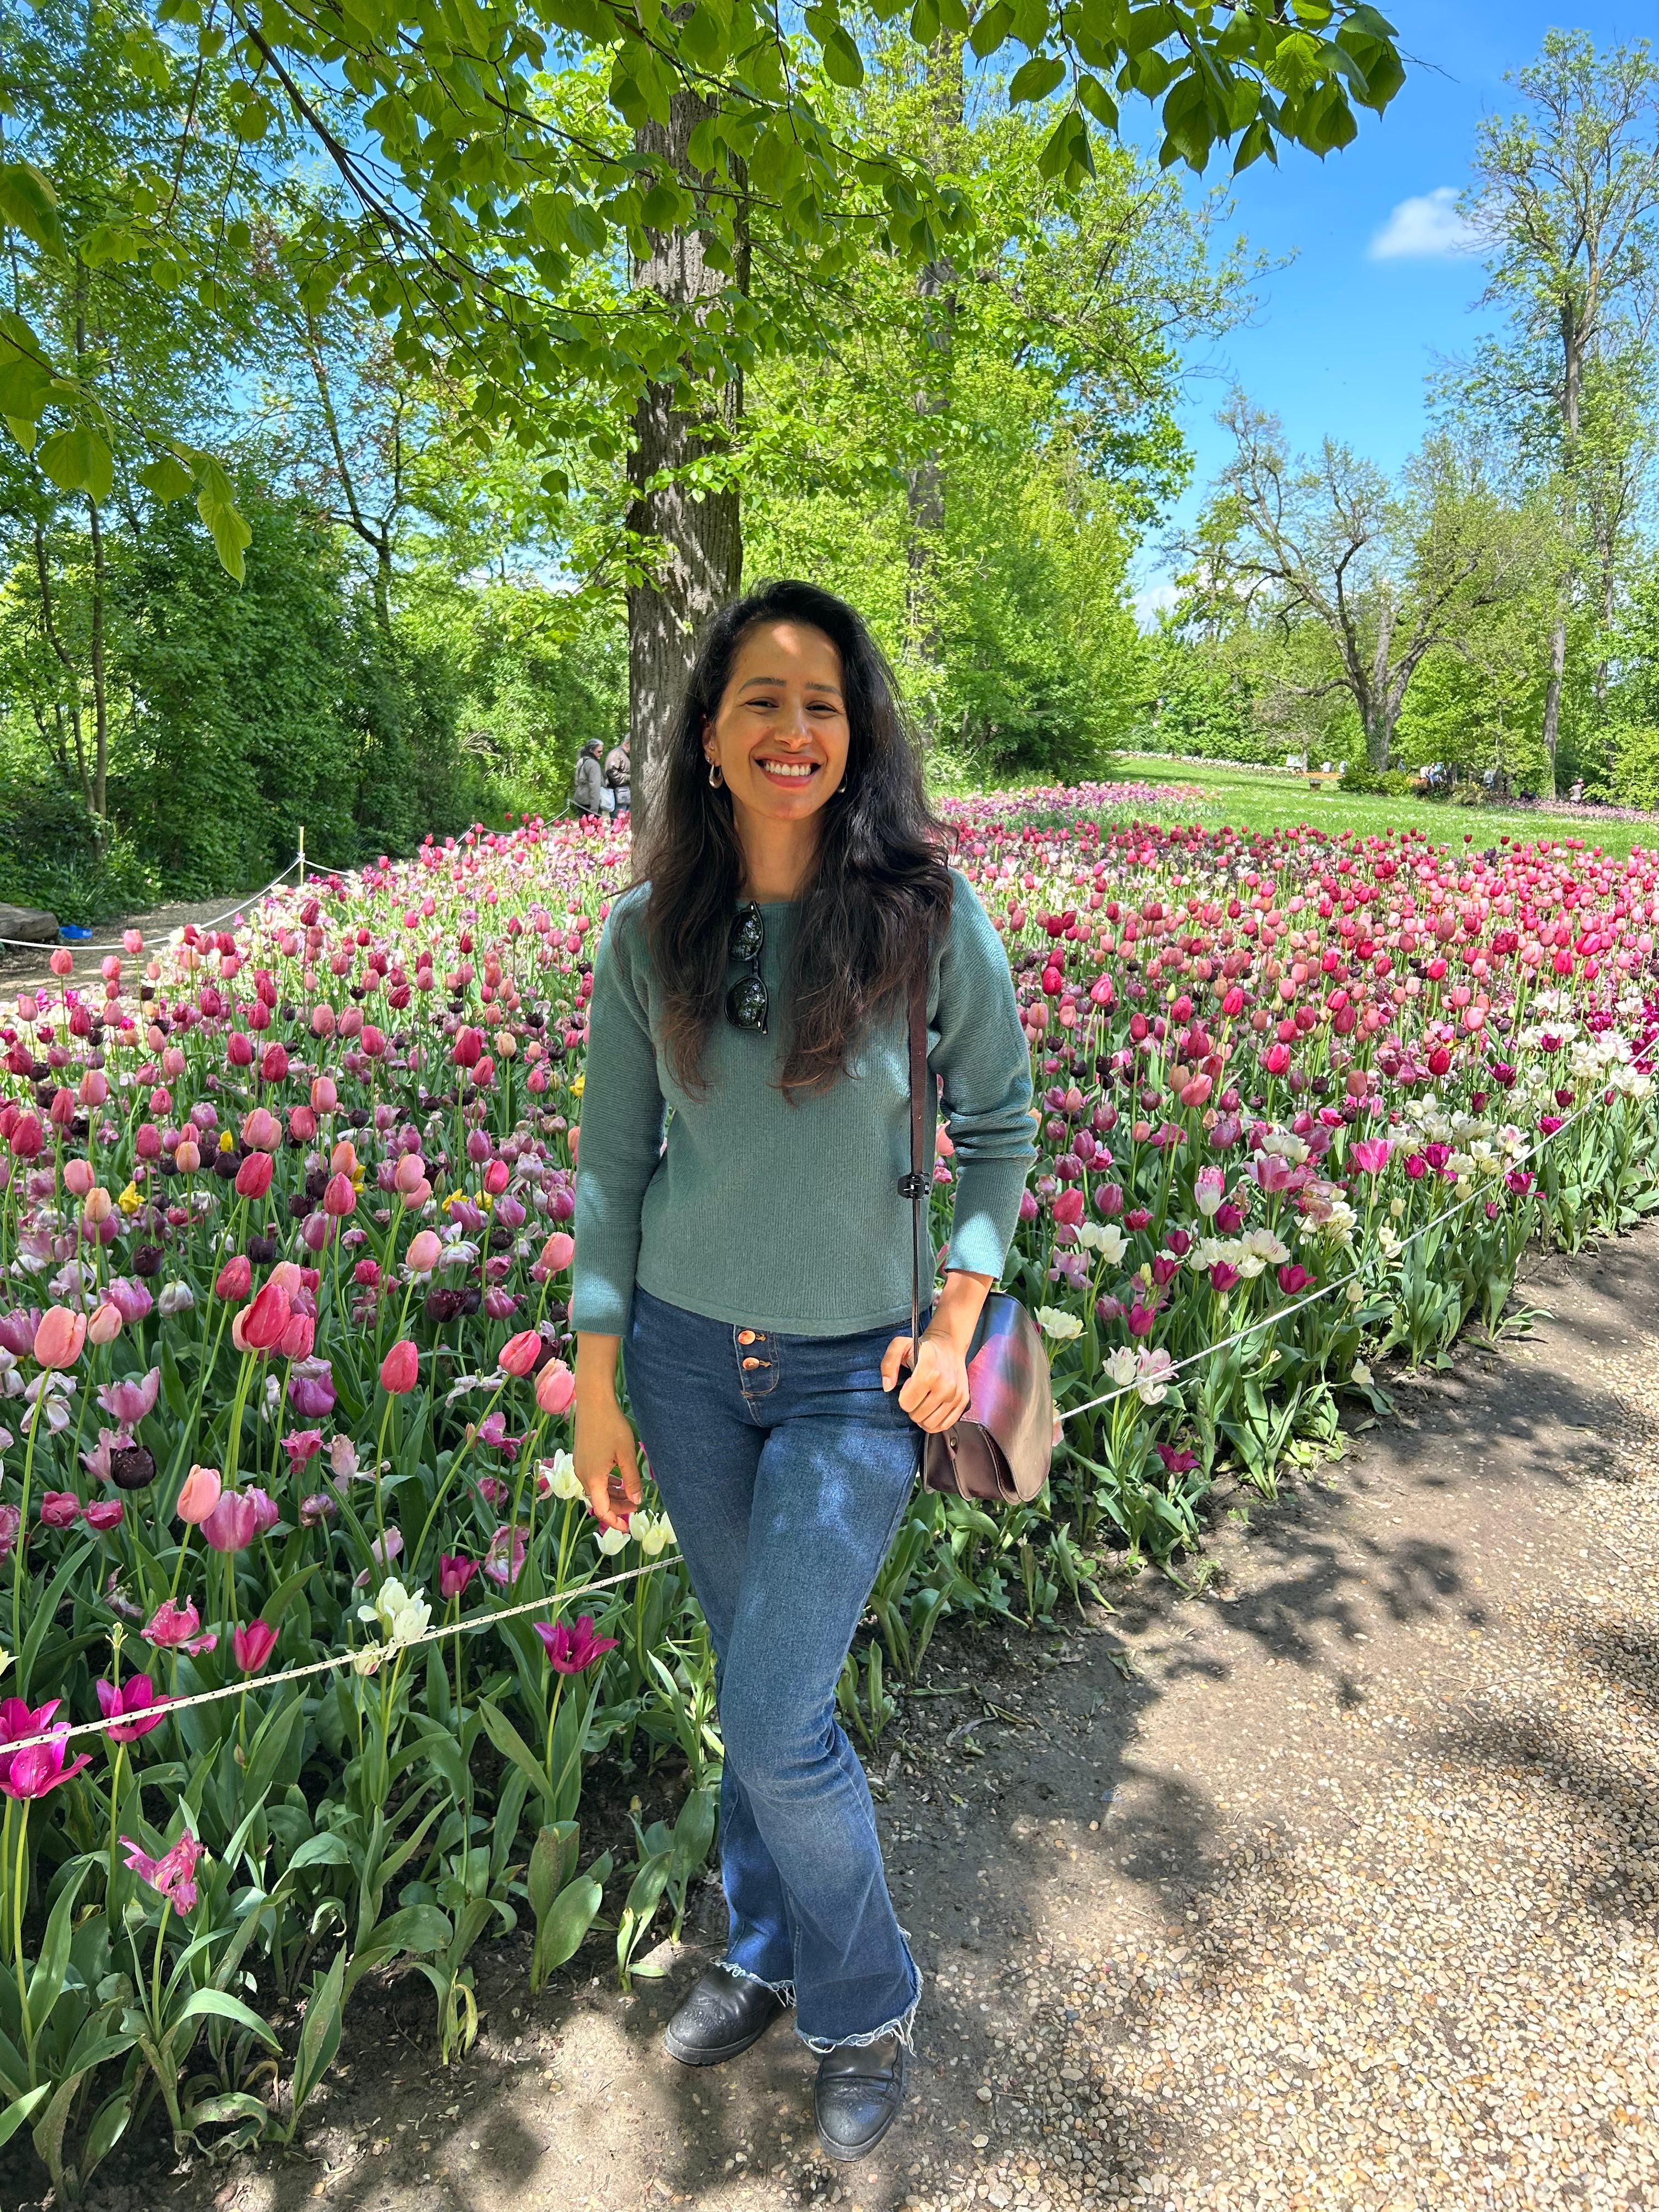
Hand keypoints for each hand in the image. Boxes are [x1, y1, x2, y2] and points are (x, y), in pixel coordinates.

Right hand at [572, 1392, 643, 1531]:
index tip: (626, 1528)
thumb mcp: (627, 1455)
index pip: (602, 1510)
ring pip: (597, 1489)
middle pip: (599, 1501)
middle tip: (636, 1506)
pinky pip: (594, 1479)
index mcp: (593, 1479)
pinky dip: (606, 1484)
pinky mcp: (581, 1457)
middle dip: (617, 1507)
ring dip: (613, 1495)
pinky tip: (619, 1479)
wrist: (593, 1403)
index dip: (614, 1521)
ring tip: (630, 1493)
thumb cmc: (611, 1427)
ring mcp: (580, 1466)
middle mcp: (582, 1475)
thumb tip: (636, 1500)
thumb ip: (631, 1480)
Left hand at [881, 1329, 970, 1433]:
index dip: (903, 1396)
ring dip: (923, 1416)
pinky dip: (936, 1422)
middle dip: (912, 1407)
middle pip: (917, 1416)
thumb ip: (888, 1364)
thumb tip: (887, 1386)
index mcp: (928, 1373)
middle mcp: (945, 1386)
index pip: (906, 1404)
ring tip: (924, 1402)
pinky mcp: (963, 1401)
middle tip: (916, 1394)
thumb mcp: (900, 1347)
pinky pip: (945, 1425)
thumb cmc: (922, 1348)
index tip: (909, 1385)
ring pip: (931, 1424)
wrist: (949, 1345)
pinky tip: (933, 1410)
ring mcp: (956, 1395)